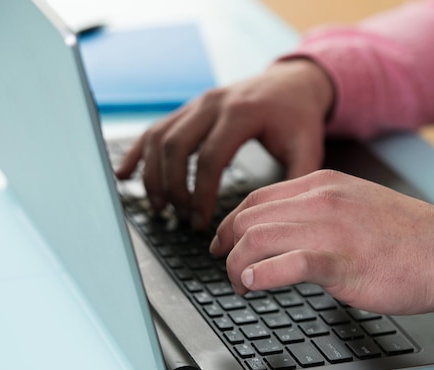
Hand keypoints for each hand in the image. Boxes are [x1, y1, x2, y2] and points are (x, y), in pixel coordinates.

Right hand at [115, 59, 333, 228]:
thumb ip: (294, 182)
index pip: (210, 158)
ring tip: (159, 207)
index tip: (202, 222)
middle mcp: (213, 103)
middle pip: (176, 147)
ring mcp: (197, 103)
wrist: (292, 83)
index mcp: (241, 112)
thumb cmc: (299, 117)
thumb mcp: (308, 149)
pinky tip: (125, 174)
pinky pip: (155, 129)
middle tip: (181, 217)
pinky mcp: (189, 109)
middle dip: (173, 188)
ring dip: (153, 175)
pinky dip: (137, 153)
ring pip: (160, 138)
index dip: (201, 194)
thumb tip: (272, 219)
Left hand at [210, 170, 433, 314]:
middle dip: (227, 246)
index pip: (257, 198)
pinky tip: (254, 285)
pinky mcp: (340, 261)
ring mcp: (330, 229)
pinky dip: (260, 275)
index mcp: (323, 184)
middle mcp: (321, 200)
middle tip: (227, 268)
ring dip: (237, 266)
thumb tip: (284, 231)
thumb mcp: (356, 205)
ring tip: (241, 285)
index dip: (231, 223)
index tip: (223, 242)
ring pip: (257, 239)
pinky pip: (286, 264)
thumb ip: (318, 211)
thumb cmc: (408, 236)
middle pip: (249, 218)